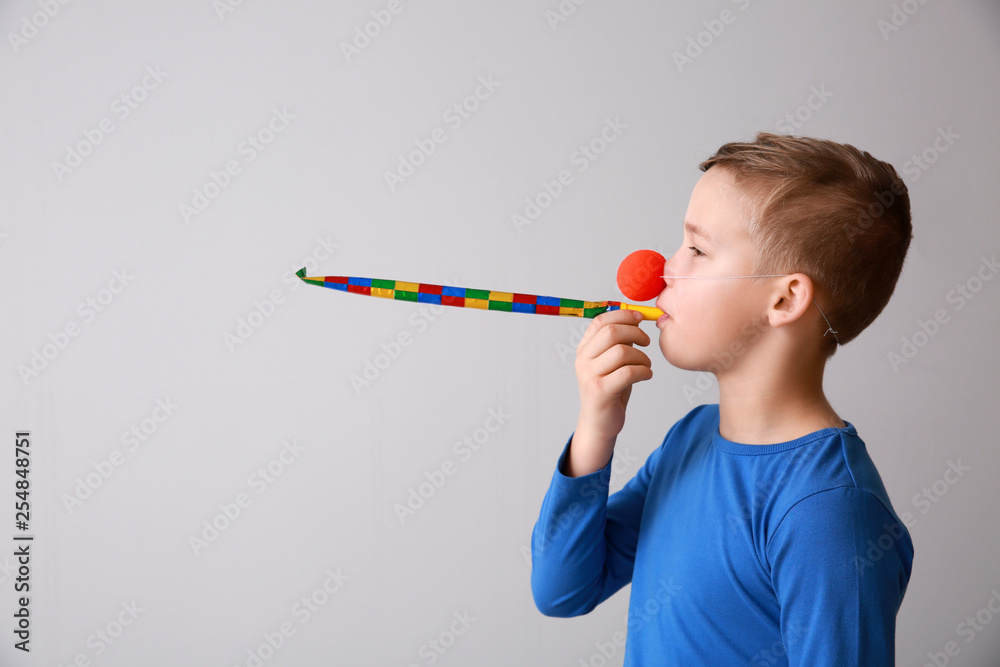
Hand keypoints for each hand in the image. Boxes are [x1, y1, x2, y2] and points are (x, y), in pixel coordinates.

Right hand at [566, 309, 652, 475]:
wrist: (599, 424)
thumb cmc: (610, 390)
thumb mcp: (611, 363)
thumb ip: (618, 343)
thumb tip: (636, 319)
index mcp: (584, 349)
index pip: (601, 321)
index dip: (623, 315)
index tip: (640, 317)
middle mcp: (583, 360)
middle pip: (612, 333)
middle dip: (635, 333)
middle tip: (647, 342)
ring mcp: (590, 375)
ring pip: (622, 352)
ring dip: (642, 356)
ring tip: (646, 365)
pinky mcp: (601, 391)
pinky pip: (629, 372)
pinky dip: (644, 371)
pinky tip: (646, 375)